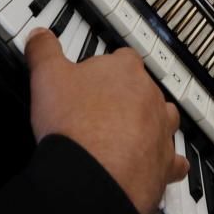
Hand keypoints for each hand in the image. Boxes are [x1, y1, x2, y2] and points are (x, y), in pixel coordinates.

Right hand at [25, 29, 188, 213]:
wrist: (90, 177)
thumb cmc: (73, 126)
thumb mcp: (46, 76)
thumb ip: (43, 51)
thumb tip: (40, 36)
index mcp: (124, 70)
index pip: (124, 55)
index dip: (109, 63)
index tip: (96, 72)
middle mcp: (149, 97)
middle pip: (146, 86)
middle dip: (128, 93)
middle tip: (103, 103)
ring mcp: (160, 131)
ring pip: (166, 118)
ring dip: (152, 121)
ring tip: (130, 128)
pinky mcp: (163, 165)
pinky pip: (174, 160)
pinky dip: (166, 161)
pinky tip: (155, 163)